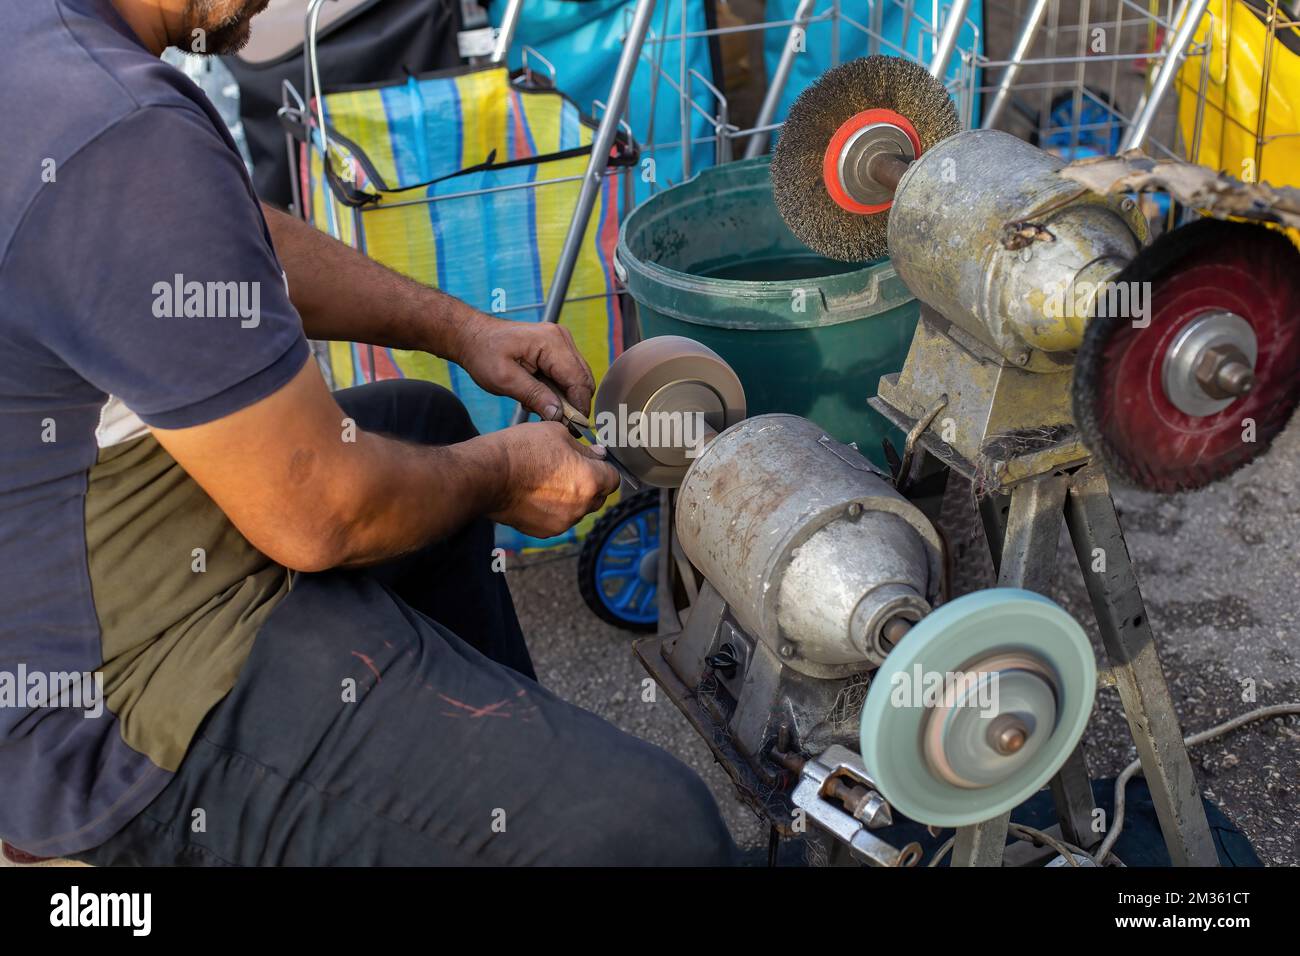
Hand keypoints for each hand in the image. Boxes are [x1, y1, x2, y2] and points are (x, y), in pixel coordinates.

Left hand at [451, 315, 595, 421]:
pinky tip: (540, 394)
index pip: (578, 380)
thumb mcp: (504, 379)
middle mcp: (562, 338)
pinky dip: (559, 389)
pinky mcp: (557, 347)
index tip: (573, 429)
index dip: (578, 407)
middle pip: (583, 380)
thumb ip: (534, 396)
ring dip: (565, 397)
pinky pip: (568, 374)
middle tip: (555, 422)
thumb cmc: (484, 353)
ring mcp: (561, 341)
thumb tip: (558, 414)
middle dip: (573, 404)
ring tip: (540, 405)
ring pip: (578, 378)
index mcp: (551, 342)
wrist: (473, 336)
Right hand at [488, 422, 620, 537]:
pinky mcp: (544, 531)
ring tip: (547, 481)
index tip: (592, 461)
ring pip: (578, 510)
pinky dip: (553, 510)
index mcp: (590, 480)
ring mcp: (563, 522)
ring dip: (571, 498)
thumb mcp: (558, 433)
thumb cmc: (521, 450)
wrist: (488, 475)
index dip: (604, 468)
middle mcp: (581, 506)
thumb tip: (598, 454)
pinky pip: (559, 520)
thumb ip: (584, 447)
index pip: (613, 478)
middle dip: (590, 484)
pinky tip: (536, 495)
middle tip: (568, 469)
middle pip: (598, 497)